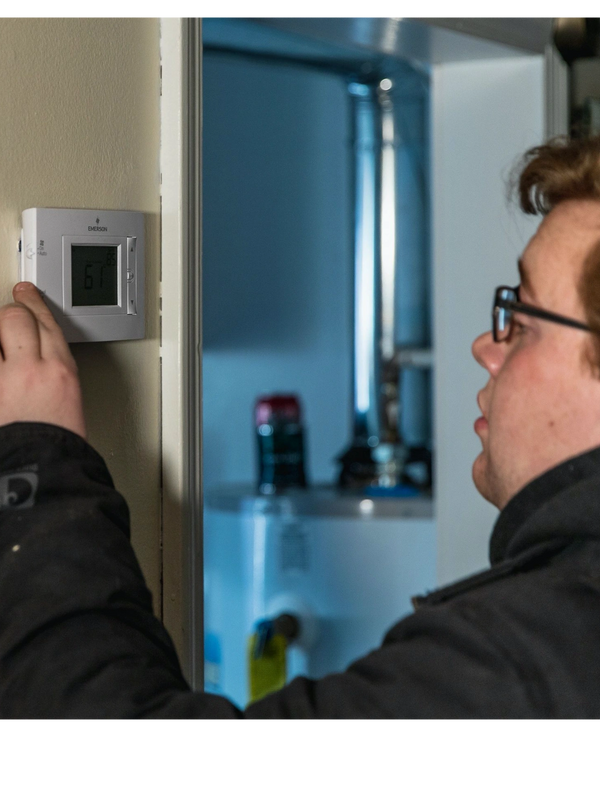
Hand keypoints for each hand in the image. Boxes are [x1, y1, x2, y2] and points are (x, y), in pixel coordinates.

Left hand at [0, 283, 85, 438]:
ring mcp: (2, 381)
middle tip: (7, 315)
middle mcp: (30, 370)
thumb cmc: (60, 449)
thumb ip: (53, 379)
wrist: (44, 475)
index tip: (27, 295)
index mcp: (60, 372)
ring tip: (0, 344)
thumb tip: (38, 365)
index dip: (33, 303)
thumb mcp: (71, 404)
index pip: (45, 321)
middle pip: (14, 318)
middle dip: (9, 314)